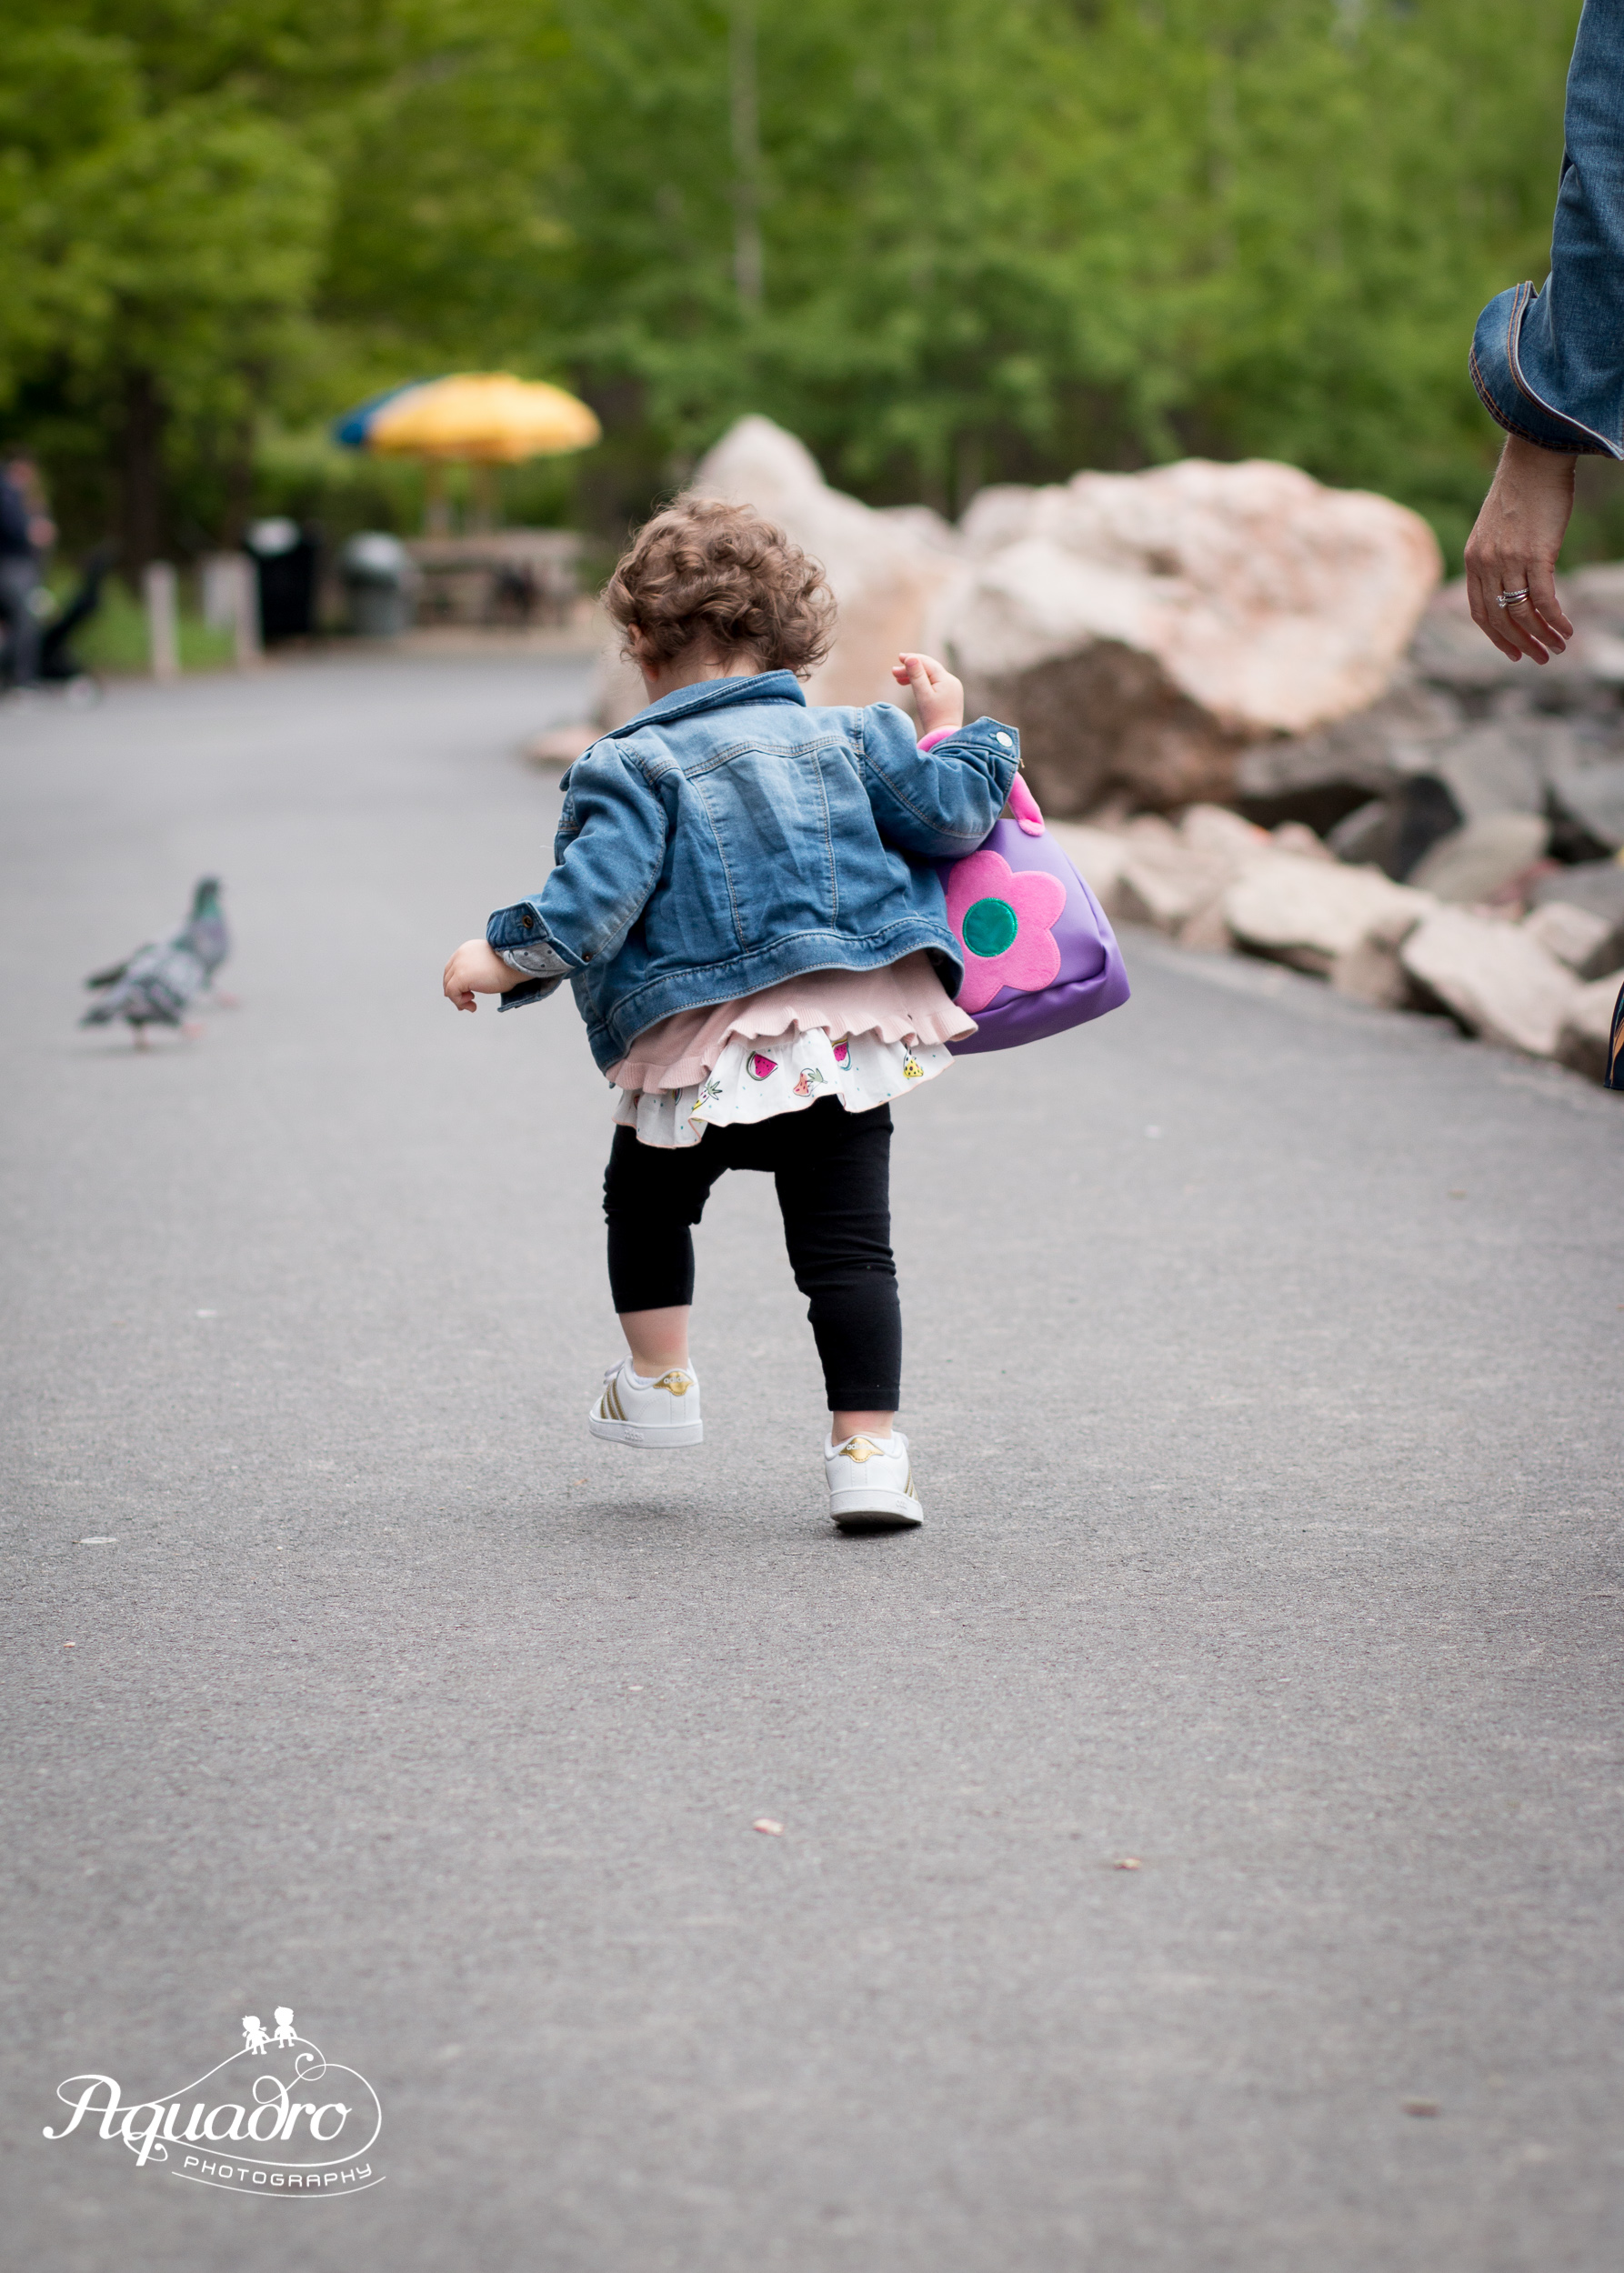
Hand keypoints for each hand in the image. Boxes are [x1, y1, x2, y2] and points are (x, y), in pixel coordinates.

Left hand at [443, 938, 515, 1011]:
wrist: (516, 964)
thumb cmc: (510, 967)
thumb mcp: (491, 966)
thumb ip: (479, 972)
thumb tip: (472, 989)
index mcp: (467, 950)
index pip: (453, 967)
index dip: (456, 982)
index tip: (466, 994)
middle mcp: (460, 956)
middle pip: (448, 977)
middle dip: (455, 993)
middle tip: (468, 1003)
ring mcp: (459, 966)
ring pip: (448, 986)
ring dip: (459, 999)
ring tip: (472, 1004)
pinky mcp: (460, 977)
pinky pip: (452, 993)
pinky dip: (459, 1002)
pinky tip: (473, 1005)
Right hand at [892, 651, 963, 737]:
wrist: (945, 736)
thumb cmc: (932, 717)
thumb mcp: (922, 695)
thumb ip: (916, 676)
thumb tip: (911, 658)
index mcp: (946, 679)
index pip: (927, 663)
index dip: (912, 659)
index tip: (899, 658)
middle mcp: (952, 681)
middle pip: (929, 669)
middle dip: (911, 669)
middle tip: (893, 672)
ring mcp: (952, 689)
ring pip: (931, 677)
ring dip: (915, 677)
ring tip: (898, 680)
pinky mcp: (950, 696)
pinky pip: (934, 685)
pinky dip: (922, 684)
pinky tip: (912, 687)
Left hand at [1463, 435, 1576, 663]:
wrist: (1534, 461)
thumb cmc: (1522, 493)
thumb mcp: (1496, 529)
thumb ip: (1496, 558)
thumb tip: (1510, 584)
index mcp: (1473, 561)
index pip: (1479, 612)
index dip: (1496, 637)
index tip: (1513, 653)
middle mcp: (1486, 564)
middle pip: (1500, 619)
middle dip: (1521, 644)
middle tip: (1541, 658)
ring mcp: (1509, 561)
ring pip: (1523, 613)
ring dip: (1542, 636)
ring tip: (1558, 649)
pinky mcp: (1535, 554)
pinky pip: (1544, 599)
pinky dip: (1555, 619)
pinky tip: (1567, 629)